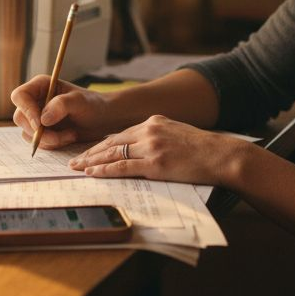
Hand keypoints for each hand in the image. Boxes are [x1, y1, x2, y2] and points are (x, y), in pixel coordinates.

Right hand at [10, 75, 114, 148]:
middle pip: (20, 118)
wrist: (103, 119)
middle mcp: (35, 100)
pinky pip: (37, 142)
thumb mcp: (80, 102)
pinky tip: (68, 138)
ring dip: (49, 139)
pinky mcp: (42, 131)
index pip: (20, 96)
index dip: (27, 110)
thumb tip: (43, 119)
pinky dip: (52, 144)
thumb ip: (61, 105)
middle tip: (61, 137)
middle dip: (40, 132)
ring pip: (28, 133)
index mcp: (41, 86)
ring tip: (70, 135)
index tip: (40, 124)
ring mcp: (37, 117)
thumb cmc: (93, 105)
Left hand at [68, 116, 249, 186]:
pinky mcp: (155, 163)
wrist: (220, 154)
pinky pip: (123, 167)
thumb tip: (140, 148)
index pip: (120, 134)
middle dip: (90, 152)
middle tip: (74, 160)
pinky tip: (93, 173)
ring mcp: (151, 146)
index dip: (101, 144)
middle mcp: (149, 130)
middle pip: (111, 141)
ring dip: (92, 161)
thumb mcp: (176, 133)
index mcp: (153, 121)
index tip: (88, 151)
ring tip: (77, 167)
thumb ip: (157, 136)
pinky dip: (105, 170)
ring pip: (113, 153)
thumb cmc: (202, 149)